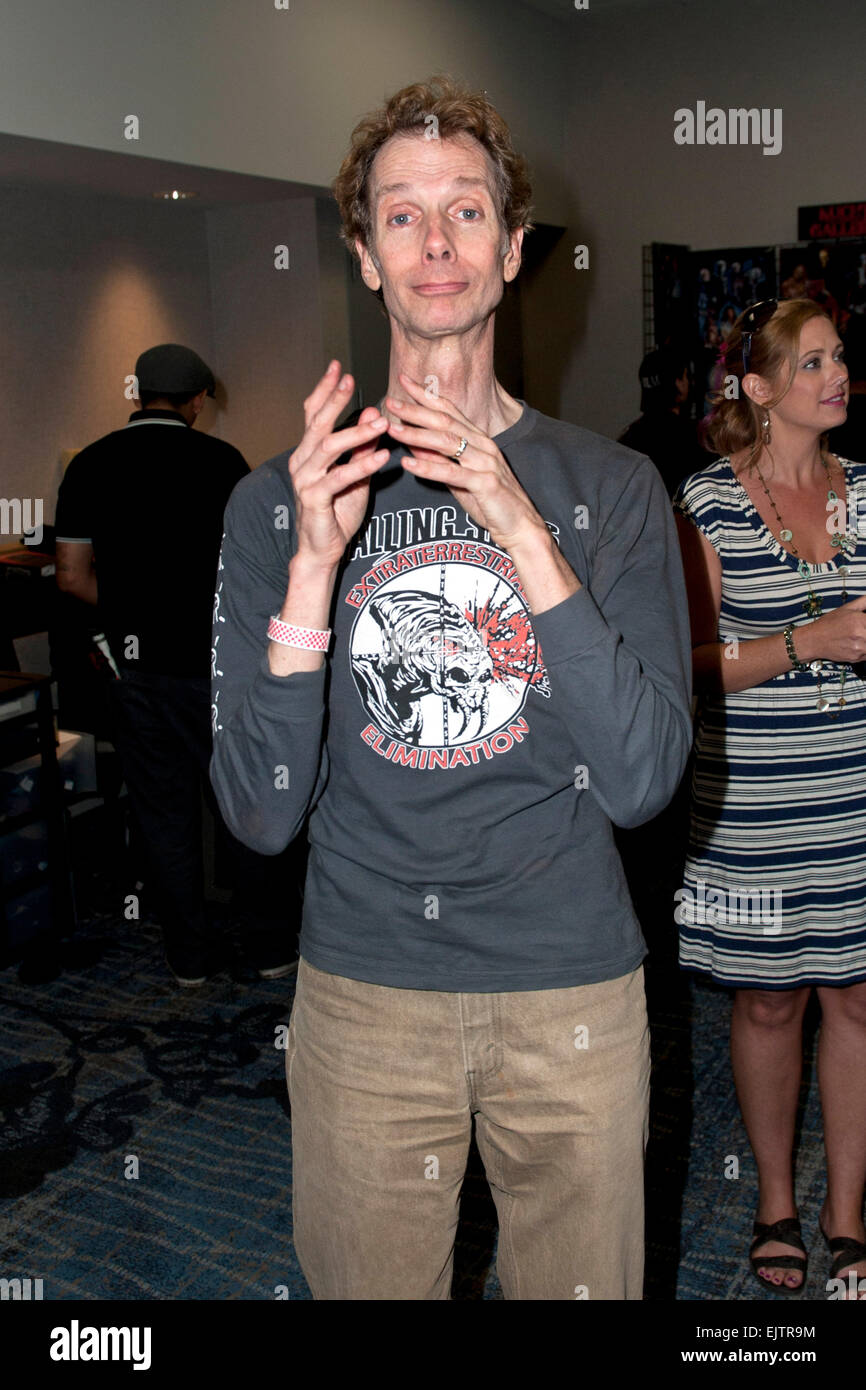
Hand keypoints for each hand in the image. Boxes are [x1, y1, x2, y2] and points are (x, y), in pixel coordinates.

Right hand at [289, 361, 390, 569]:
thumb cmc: (337, 511)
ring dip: (356, 432)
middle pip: (317, 424)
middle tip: (351, 380)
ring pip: (328, 448)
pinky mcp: (314, 499)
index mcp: (308, 452)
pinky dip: (362, 465)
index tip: (337, 367)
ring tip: (382, 422)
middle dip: (334, 399)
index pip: (312, 414)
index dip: (324, 390)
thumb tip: (373, 413)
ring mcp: (305, 480)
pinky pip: (339, 477)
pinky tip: (383, 456)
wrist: (322, 549)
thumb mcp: (355, 473)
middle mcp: (301, 461)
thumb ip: (362, 446)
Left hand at [385, 373, 546, 551]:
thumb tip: (415, 446)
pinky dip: (428, 468)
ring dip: (417, 434)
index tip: (403, 381)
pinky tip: (408, 463)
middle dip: (416, 410)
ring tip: (393, 430)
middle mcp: (483, 446)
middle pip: (445, 421)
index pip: (449, 410)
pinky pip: (452, 473)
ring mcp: (486, 463)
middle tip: (391, 402)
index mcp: (478, 440)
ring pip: (447, 442)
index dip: (426, 395)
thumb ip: (440, 461)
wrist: (520, 526)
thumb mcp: (460, 478)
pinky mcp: (485, 483)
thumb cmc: (491, 502)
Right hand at [798, 594, 865, 663]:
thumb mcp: (847, 608)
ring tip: (861, 635)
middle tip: (863, 630)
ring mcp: (859, 648)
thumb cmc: (828, 624)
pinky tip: (859, 643)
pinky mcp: (856, 658)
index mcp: (860, 621)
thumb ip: (864, 601)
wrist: (813, 640)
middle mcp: (861, 635)